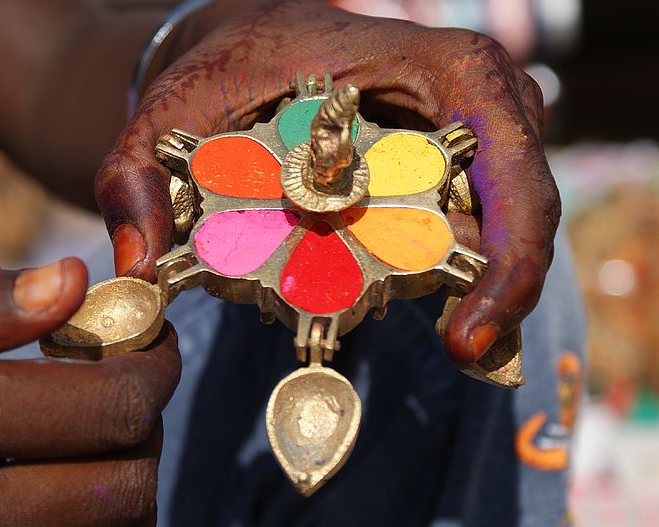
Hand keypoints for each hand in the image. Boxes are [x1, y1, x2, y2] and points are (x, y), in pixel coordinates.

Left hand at [95, 0, 559, 365]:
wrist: (247, 44)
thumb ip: (138, 180)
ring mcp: (483, 140)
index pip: (515, 172)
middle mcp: (487, 104)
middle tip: (451, 350)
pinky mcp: (463, 173)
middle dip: (488, 289)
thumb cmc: (229, 66)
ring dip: (462, 287)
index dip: (509, 262)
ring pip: (501, 234)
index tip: (465, 340)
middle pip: (522, 217)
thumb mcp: (176, 112)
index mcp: (449, 71)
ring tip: (413, 322)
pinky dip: (443, 277)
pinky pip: (474, 235)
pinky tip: (392, 298)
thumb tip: (137, 269)